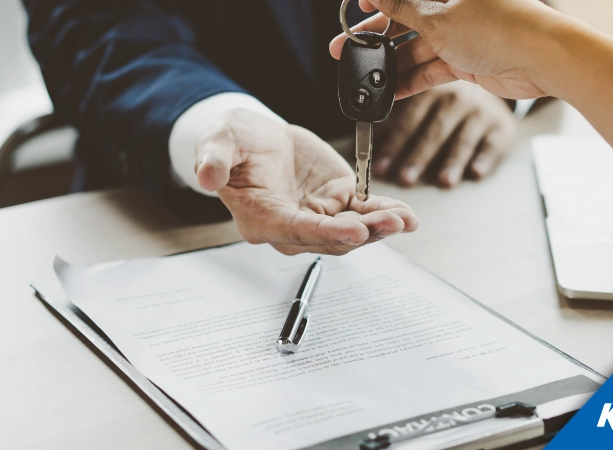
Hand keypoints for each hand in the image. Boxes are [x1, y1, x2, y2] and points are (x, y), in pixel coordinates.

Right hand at [195, 109, 417, 254]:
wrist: (255, 137)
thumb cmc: (234, 143)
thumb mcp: (218, 142)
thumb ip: (213, 160)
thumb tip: (205, 176)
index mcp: (261, 219)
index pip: (295, 231)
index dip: (325, 232)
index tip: (353, 230)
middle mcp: (292, 227)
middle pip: (330, 237)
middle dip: (363, 233)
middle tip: (391, 223)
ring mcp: (318, 216)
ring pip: (352, 230)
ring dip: (380, 227)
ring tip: (405, 220)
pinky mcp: (338, 202)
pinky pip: (364, 212)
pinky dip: (385, 213)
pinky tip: (407, 215)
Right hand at [330, 0, 565, 99]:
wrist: (539, 59)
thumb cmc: (497, 26)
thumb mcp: (439, 17)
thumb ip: (403, 8)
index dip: (379, 3)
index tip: (357, 12)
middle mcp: (453, 8)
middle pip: (405, 21)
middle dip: (377, 38)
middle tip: (347, 51)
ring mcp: (459, 35)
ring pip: (416, 49)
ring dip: (392, 64)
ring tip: (366, 79)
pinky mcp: (466, 61)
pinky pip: (431, 70)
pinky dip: (412, 81)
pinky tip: (391, 92)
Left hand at [374, 81, 515, 186]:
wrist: (497, 84)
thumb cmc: (450, 98)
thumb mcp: (427, 93)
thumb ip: (400, 109)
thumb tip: (362, 129)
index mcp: (431, 88)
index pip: (408, 118)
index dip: (393, 144)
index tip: (379, 168)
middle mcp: (457, 97)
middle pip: (434, 131)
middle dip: (418, 156)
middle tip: (405, 179)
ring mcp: (481, 111)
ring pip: (463, 138)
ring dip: (452, 161)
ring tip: (443, 181)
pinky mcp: (502, 126)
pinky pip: (492, 143)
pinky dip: (485, 158)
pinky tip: (476, 173)